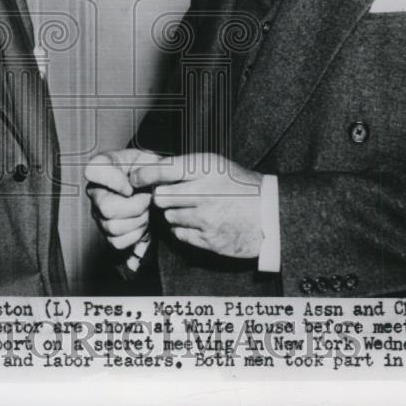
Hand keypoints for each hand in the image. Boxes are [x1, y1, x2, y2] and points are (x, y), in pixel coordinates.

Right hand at [85, 148, 162, 249]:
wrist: (159, 187)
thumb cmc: (153, 171)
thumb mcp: (151, 159)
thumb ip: (143, 167)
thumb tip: (130, 189)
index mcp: (103, 167)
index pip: (93, 170)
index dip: (113, 180)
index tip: (132, 185)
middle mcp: (96, 191)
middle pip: (106, 207)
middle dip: (135, 206)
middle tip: (147, 199)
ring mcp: (100, 214)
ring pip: (113, 227)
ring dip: (138, 221)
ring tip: (147, 210)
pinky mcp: (108, 233)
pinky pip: (118, 242)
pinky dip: (136, 235)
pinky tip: (142, 222)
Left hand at [129, 152, 263, 257]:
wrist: (270, 214)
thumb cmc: (240, 186)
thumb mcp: (217, 166)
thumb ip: (187, 167)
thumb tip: (152, 170)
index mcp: (206, 169)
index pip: (163, 170)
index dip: (144, 175)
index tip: (136, 179)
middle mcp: (205, 193)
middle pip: (160, 197)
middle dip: (161, 197)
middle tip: (172, 195)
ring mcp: (206, 218)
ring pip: (169, 217)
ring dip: (175, 213)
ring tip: (193, 209)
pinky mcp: (209, 240)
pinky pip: (179, 234)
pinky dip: (183, 229)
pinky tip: (198, 223)